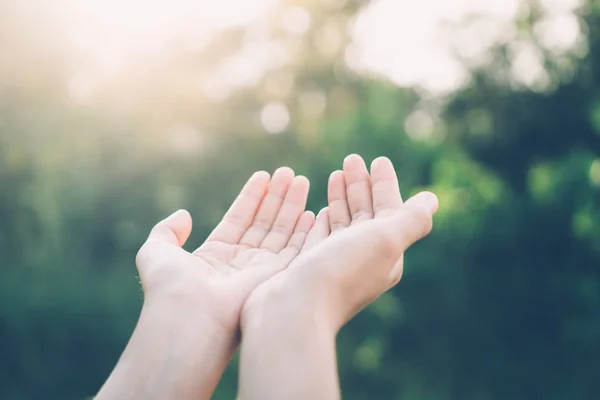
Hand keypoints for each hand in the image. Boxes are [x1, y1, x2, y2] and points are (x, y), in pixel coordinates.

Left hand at [98, 167, 313, 399]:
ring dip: (292, 206)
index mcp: (215, 255)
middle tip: (289, 173)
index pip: (239, 219)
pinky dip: (305, 231)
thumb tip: (183, 214)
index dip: (252, 197)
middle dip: (277, 197)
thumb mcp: (156, 251)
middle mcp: (240, 262)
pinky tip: (312, 211)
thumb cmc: (169, 287)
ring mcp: (259, 271)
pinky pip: (296, 250)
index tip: (264, 176)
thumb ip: (167, 230)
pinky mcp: (276, 279)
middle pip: (263, 222)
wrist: (188, 316)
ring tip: (301, 180)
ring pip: (281, 231)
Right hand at [242, 154, 437, 331]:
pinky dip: (323, 217)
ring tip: (337, 172)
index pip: (390, 210)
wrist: (293, 311)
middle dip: (361, 185)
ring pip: (343, 222)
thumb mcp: (386, 240)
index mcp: (385, 253)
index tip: (378, 160)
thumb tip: (432, 200)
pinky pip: (321, 235)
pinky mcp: (309, 266)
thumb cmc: (340, 272)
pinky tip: (319, 207)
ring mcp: (334, 263)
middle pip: (366, 213)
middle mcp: (362, 258)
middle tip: (352, 159)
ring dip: (342, 196)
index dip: (385, 184)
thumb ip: (411, 220)